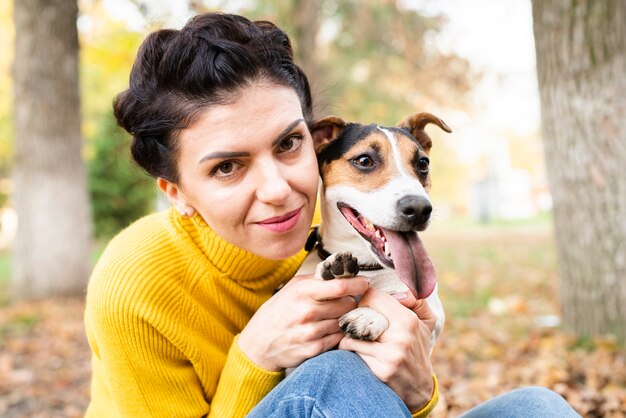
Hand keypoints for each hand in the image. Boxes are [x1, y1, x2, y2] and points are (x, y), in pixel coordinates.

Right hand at [238, 274, 369, 371]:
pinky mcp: (314, 349)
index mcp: (302, 292)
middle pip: (346, 304)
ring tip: (336, 316)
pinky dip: (338, 333)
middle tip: (348, 301)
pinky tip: (329, 329)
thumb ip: (316, 280)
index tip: (365, 282)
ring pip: (344, 321)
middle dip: (351, 301)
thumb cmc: (279, 311)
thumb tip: (343, 272)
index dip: (357, 283)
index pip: (339, 286)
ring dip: (345, 318)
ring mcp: (310, 332)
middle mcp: (307, 311)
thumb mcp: (292, 288)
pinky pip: (338, 338)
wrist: (259, 343)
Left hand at [338, 288, 435, 411]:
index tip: (365, 307)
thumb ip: (416, 298)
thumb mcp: (426, 320)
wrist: (419, 387)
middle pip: (359, 315)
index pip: (373, 296)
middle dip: (353, 317)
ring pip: (352, 335)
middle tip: (355, 321)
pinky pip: (353, 353)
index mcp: (408, 320)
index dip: (365, 300)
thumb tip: (397, 291)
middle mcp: (401, 337)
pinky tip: (355, 350)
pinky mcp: (381, 371)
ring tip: (353, 336)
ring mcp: (391, 356)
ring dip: (348, 335)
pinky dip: (350, 350)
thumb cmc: (418, 346)